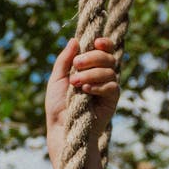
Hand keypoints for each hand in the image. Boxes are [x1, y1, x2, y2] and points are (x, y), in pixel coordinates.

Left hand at [45, 36, 119, 153]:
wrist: (62, 128)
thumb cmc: (58, 105)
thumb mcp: (57, 79)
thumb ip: (64, 60)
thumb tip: (74, 40)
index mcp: (89, 67)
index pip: (103, 49)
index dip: (103, 43)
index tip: (95, 42)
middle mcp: (100, 75)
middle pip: (108, 56)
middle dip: (92, 57)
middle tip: (76, 65)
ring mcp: (107, 87)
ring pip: (109, 70)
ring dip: (91, 73)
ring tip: (75, 83)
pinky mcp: (112, 100)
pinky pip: (112, 86)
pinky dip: (98, 85)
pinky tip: (86, 91)